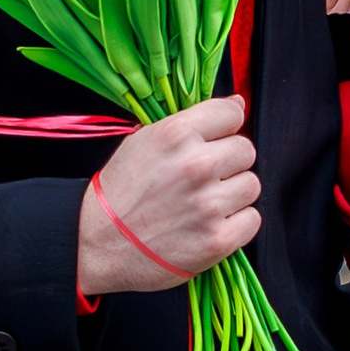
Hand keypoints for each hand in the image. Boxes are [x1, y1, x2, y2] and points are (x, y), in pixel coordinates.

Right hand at [78, 97, 260, 294]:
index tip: (215, 140)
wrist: (98, 245)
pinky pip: (252, 220)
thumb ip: (191, 123)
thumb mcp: (144, 141)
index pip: (232, 114)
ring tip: (204, 202)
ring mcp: (209, 204)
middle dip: (228, 162)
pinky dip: (236, 224)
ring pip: (251, 185)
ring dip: (233, 194)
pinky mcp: (217, 239)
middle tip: (204, 178)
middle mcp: (196, 165)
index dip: (224, 128)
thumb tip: (238, 105)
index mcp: (176, 134)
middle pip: (246, 150)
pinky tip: (211, 224)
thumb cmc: (120, 194)